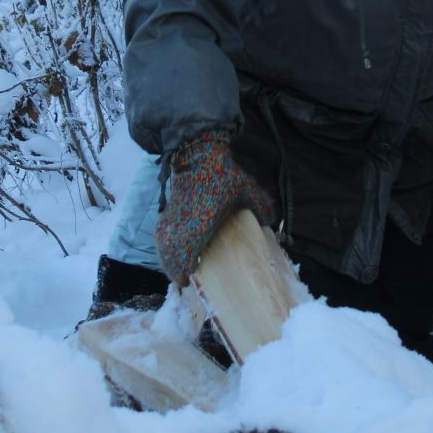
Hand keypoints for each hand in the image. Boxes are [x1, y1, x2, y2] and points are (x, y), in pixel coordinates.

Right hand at [153, 131, 275, 282]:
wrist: (197, 150)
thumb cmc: (223, 173)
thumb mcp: (247, 189)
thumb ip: (261, 206)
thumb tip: (271, 222)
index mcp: (199, 225)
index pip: (184, 256)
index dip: (184, 271)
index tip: (189, 281)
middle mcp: (181, 225)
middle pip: (170, 256)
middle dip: (175, 270)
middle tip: (184, 280)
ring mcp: (171, 217)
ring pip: (163, 246)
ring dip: (168, 259)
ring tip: (177, 269)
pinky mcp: (167, 209)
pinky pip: (161, 234)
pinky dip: (164, 245)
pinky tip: (170, 249)